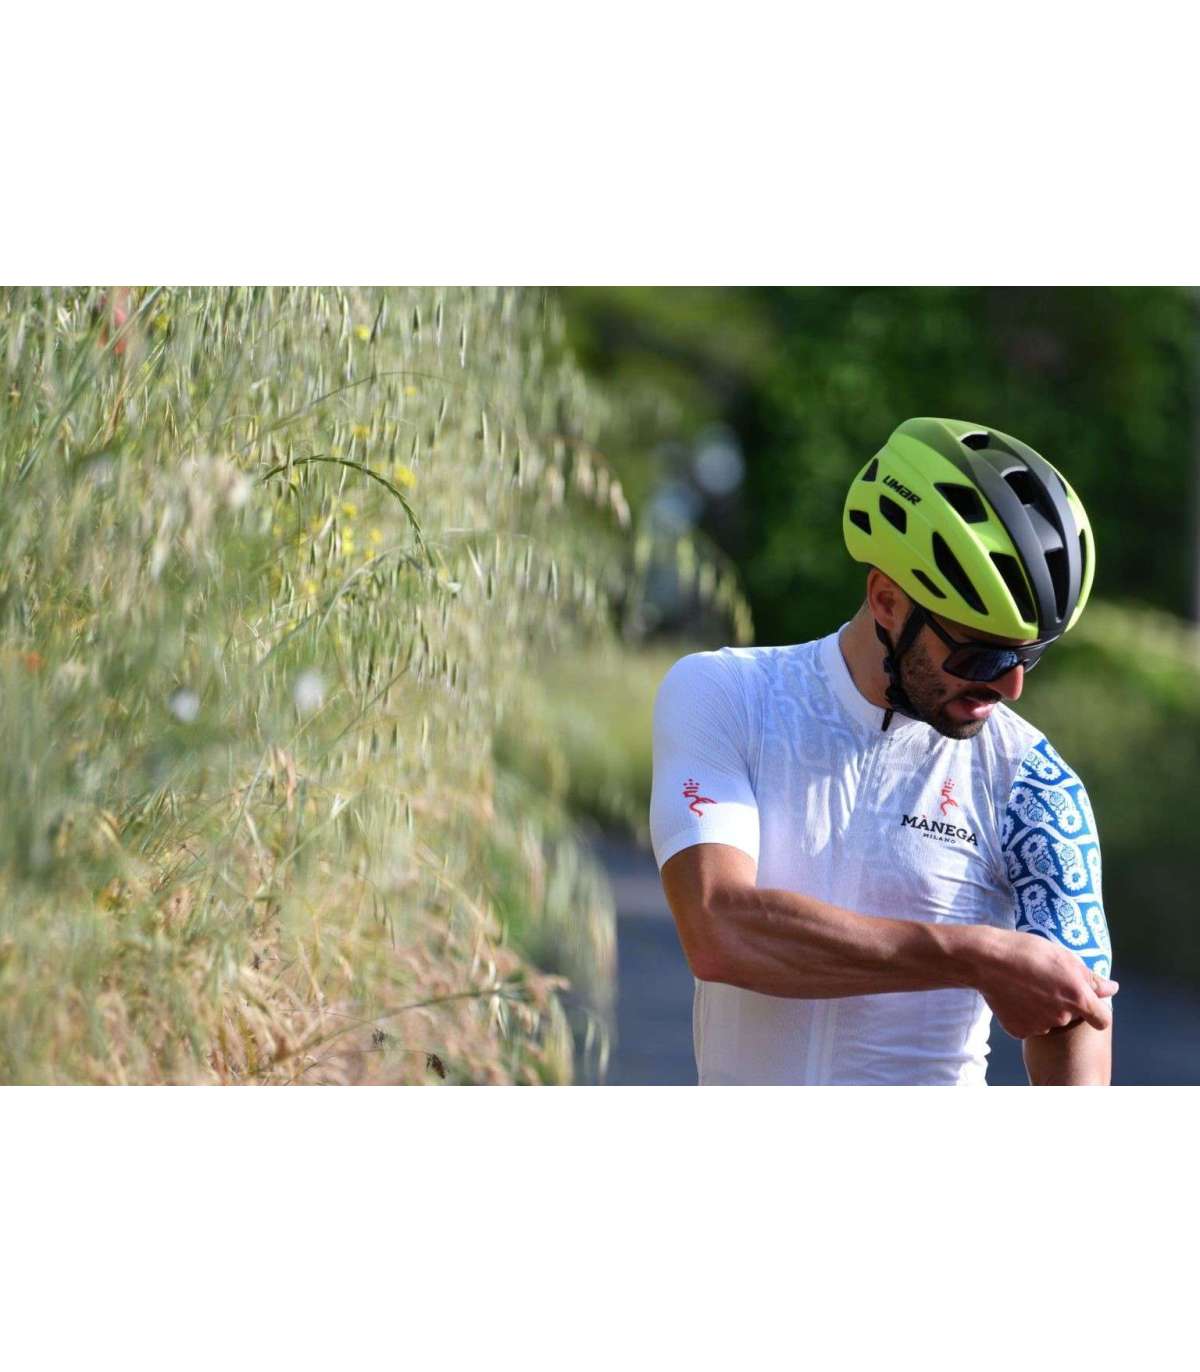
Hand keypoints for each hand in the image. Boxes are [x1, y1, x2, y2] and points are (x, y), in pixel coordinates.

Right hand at [973, 929, 1116, 1039]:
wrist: (985, 959)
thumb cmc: (1027, 951)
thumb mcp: (1064, 956)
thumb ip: (1091, 978)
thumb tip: (1112, 989)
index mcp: (1077, 997)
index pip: (1102, 1020)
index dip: (1097, 1012)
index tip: (1088, 1004)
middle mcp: (1062, 1016)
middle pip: (1071, 1017)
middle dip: (1063, 1002)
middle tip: (1044, 981)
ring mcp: (1039, 1026)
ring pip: (1049, 1021)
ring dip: (1043, 1009)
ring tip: (1025, 986)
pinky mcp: (1019, 1031)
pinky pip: (1028, 1026)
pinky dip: (1024, 1015)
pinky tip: (1013, 997)